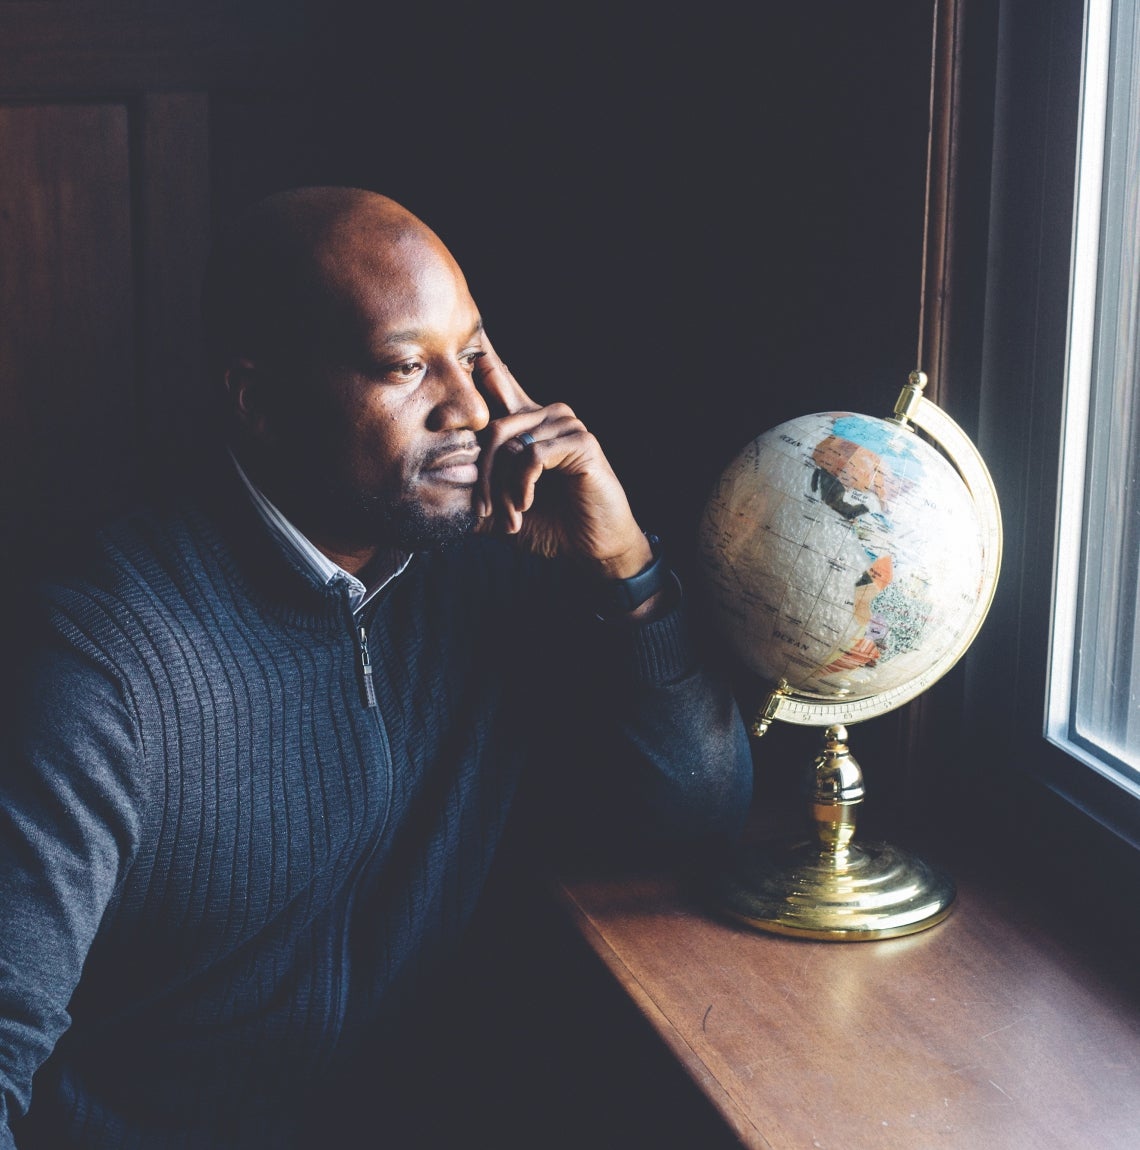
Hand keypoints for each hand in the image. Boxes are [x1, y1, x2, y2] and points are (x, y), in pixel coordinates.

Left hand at [472, 339, 652, 579]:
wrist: (592, 549)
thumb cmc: (551, 526)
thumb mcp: (500, 510)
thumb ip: (472, 496)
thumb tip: (429, 493)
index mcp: (526, 423)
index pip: (496, 380)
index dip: (477, 364)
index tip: (449, 356)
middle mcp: (545, 415)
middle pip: (490, 427)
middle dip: (481, 477)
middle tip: (483, 512)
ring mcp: (565, 425)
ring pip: (509, 443)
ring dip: (502, 488)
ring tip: (509, 517)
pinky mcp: (580, 442)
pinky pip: (532, 455)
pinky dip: (522, 485)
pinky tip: (526, 505)